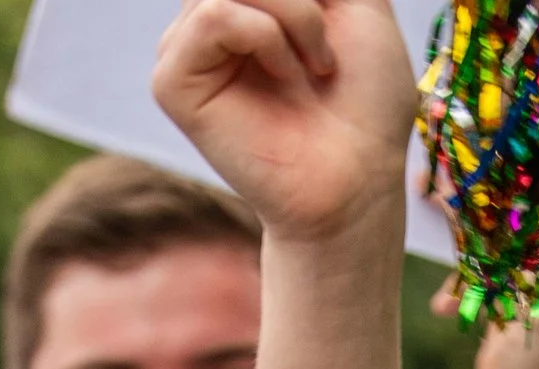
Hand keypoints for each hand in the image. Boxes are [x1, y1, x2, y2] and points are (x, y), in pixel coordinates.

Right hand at [151, 0, 414, 242]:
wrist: (360, 180)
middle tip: (327, 38)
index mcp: (247, 2)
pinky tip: (288, 76)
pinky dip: (264, 36)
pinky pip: (213, 14)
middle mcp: (209, 16)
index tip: (325, 9)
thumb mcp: (358, 3)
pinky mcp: (172, 79)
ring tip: (318, 65)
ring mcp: (186, 45)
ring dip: (294, 12)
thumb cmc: (366, 104)